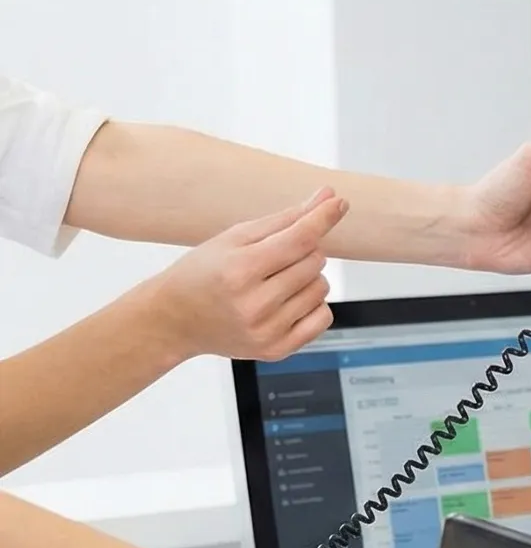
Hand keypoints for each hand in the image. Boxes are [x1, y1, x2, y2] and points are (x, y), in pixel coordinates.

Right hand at [141, 189, 346, 360]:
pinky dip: (313, 304)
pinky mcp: (277, 350)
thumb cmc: (203, 273)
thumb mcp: (233, 238)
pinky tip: (286, 301)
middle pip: (314, 262)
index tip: (339, 203)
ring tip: (275, 281)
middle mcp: (254, 304)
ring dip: (308, 278)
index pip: (299, 239)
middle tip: (274, 257)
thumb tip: (328, 198)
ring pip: (322, 288)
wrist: (174, 320)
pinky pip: (323, 316)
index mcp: (239, 270)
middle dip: (303, 252)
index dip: (322, 218)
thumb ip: (284, 219)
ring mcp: (267, 331)